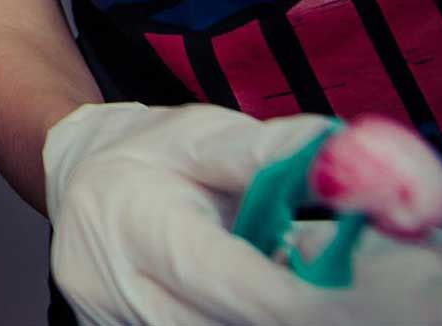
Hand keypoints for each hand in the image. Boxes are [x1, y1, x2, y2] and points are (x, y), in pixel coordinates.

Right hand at [44, 101, 441, 325]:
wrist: (73, 175)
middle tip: (350, 295)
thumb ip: (277, 153)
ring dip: (268, 316)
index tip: (368, 297)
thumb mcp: (207, 135)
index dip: (306, 299)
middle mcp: (115, 283)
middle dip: (298, 313)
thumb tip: (353, 165)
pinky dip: (238, 320)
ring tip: (285, 276)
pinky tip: (254, 294)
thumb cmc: (146, 154)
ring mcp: (112, 320)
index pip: (233, 281)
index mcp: (137, 220)